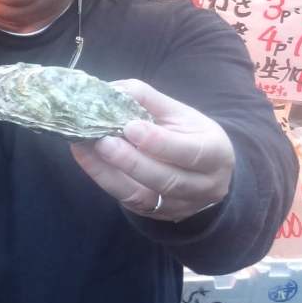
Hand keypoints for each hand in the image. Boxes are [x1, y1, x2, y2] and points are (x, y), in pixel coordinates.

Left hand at [70, 80, 234, 221]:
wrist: (203, 172)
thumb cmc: (190, 135)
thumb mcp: (180, 114)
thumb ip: (149, 100)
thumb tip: (114, 89)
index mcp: (216, 155)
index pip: (190, 153)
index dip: (159, 143)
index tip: (130, 127)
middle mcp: (202, 186)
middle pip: (165, 179)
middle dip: (130, 161)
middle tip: (102, 141)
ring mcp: (178, 205)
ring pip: (143, 195)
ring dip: (109, 171)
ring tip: (85, 147)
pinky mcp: (154, 213)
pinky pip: (127, 200)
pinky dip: (103, 178)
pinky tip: (85, 158)